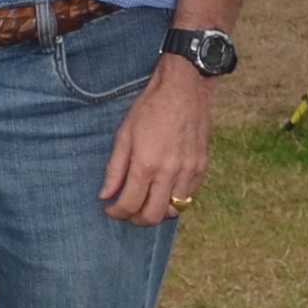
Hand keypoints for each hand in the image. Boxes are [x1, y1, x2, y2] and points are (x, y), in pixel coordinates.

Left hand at [98, 59, 212, 228]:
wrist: (184, 88)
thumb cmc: (150, 108)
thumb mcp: (124, 134)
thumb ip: (114, 169)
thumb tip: (106, 195)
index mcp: (146, 164)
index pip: (130, 205)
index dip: (116, 212)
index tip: (110, 209)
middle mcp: (169, 172)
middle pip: (153, 216)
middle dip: (137, 219)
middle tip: (128, 211)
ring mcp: (188, 171)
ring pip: (173, 210)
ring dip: (157, 210)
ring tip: (146, 201)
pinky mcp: (201, 166)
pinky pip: (188, 196)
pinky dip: (174, 198)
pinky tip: (164, 188)